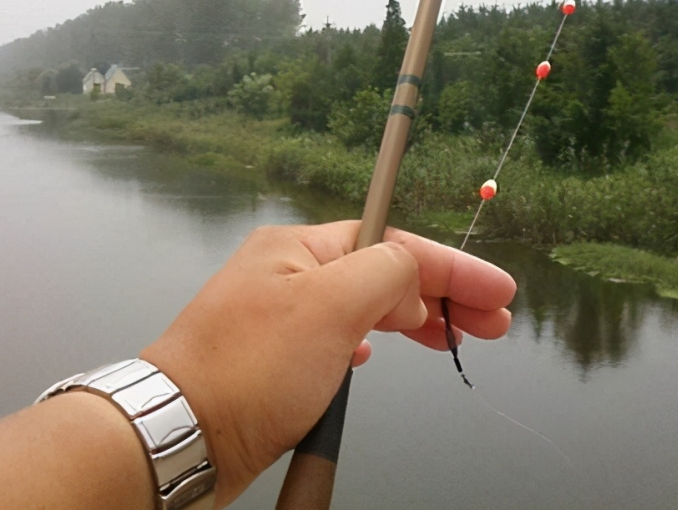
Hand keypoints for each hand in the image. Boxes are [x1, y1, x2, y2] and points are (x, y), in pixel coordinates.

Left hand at [139, 221, 515, 507]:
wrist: (178, 434)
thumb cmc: (249, 370)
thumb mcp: (330, 308)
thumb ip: (385, 276)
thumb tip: (413, 280)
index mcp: (300, 248)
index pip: (395, 244)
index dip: (454, 267)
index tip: (499, 293)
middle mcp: (290, 273)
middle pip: (384, 274)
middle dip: (442, 296)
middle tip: (491, 323)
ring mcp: (281, 316)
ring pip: (365, 307)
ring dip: (412, 321)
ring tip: (454, 340)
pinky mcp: (276, 358)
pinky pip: (338, 337)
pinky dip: (370, 342)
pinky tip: (378, 354)